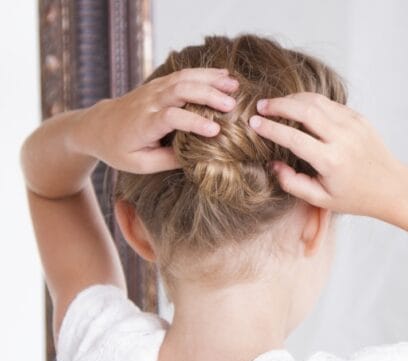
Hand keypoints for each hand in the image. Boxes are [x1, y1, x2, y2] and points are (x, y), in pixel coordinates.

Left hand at [76, 68, 238, 173]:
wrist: (96, 126)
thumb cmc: (119, 149)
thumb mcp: (140, 164)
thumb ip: (168, 160)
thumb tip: (200, 158)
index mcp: (143, 124)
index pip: (171, 118)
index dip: (193, 122)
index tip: (215, 131)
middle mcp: (148, 102)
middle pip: (179, 91)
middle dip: (207, 95)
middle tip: (232, 104)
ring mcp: (153, 89)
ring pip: (183, 78)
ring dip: (210, 79)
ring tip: (235, 86)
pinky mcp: (158, 84)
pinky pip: (183, 74)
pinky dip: (205, 73)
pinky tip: (224, 76)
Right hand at [249, 93, 405, 216]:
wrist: (392, 187)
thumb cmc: (355, 197)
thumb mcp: (321, 199)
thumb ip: (293, 183)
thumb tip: (273, 164)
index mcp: (332, 161)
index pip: (293, 138)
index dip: (270, 128)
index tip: (253, 123)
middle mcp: (343, 138)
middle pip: (304, 110)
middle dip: (278, 105)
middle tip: (261, 106)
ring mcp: (353, 124)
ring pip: (317, 101)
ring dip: (293, 99)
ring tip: (276, 105)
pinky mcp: (359, 118)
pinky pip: (330, 104)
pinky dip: (310, 102)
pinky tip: (298, 107)